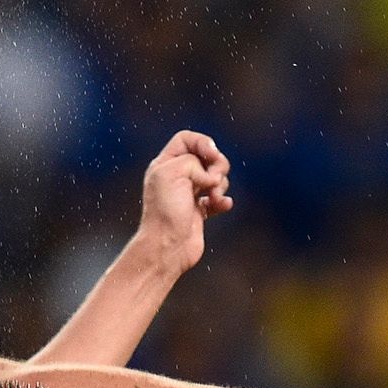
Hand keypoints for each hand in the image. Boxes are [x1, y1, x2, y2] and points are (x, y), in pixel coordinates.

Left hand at [136, 130, 233, 272]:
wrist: (167, 248)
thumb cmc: (165, 212)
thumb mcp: (173, 172)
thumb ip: (194, 161)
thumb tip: (211, 175)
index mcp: (165, 164)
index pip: (187, 139)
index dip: (203, 143)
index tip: (212, 155)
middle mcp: (176, 177)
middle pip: (207, 157)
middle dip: (217, 166)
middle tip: (213, 180)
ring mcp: (188, 194)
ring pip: (215, 177)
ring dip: (220, 185)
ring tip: (213, 198)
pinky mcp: (199, 211)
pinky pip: (218, 199)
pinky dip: (223, 201)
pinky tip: (222, 206)